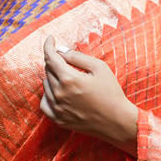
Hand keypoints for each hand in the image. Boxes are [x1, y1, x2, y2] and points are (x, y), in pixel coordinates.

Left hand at [40, 36, 138, 153]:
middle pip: (48, 70)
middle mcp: (60, 94)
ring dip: (52, 77)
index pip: (50, 57)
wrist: (116, 121)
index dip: (48, 45)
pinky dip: (47, 95)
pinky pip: (44, 104)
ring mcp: (58, 108)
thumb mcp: (99, 67)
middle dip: (54, 61)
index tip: (50, 39)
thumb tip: (61, 50)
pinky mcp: (59, 120)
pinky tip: (56, 92)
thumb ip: (77, 56)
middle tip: (64, 59)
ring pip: (45, 85)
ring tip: (66, 77)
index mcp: (69, 79)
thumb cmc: (111, 92)